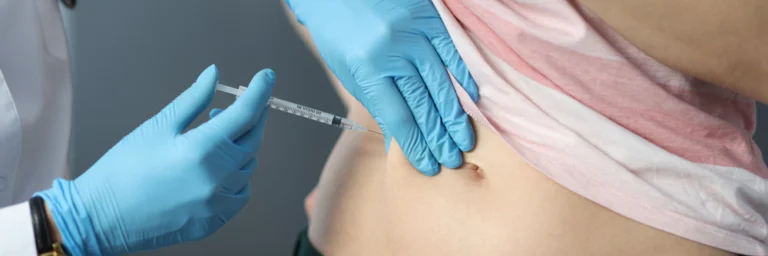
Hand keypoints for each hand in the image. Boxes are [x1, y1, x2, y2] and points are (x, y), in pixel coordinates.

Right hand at [37, 65, 274, 254]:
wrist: (100, 218)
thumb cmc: (123, 170)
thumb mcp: (158, 127)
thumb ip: (193, 100)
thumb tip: (214, 74)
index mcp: (202, 150)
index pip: (245, 114)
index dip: (259, 92)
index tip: (266, 77)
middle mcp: (216, 178)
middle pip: (252, 140)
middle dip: (251, 119)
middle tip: (236, 107)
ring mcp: (217, 204)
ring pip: (247, 167)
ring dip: (240, 148)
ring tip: (213, 138)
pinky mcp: (213, 222)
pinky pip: (239, 194)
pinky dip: (236, 177)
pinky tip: (215, 168)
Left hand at [286, 0, 478, 175]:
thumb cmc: (339, 31)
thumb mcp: (348, 70)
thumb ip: (376, 102)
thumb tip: (401, 138)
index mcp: (366, 68)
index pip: (397, 117)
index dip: (415, 145)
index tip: (427, 165)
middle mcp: (391, 51)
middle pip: (422, 104)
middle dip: (437, 137)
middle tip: (451, 160)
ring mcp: (412, 32)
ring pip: (440, 82)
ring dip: (453, 115)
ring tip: (463, 140)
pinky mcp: (427, 16)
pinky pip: (451, 50)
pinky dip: (462, 74)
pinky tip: (472, 97)